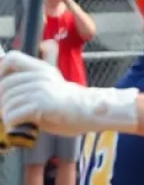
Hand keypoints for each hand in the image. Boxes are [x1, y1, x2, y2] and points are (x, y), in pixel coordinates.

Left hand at [0, 51, 137, 135]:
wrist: (93, 112)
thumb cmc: (71, 106)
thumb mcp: (50, 88)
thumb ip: (30, 87)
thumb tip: (6, 97)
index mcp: (41, 69)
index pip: (12, 59)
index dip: (1, 70)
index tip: (3, 87)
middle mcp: (40, 76)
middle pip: (5, 85)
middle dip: (2, 101)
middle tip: (6, 112)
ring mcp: (41, 89)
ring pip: (8, 102)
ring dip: (7, 114)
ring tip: (13, 121)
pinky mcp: (42, 104)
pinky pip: (14, 114)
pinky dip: (12, 122)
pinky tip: (17, 126)